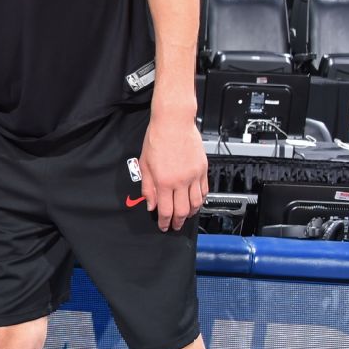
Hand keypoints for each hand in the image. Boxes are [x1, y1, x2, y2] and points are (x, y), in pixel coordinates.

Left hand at [138, 111, 207, 231]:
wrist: (174, 122)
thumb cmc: (157, 138)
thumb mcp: (144, 163)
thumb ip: (147, 186)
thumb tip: (150, 204)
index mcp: (163, 181)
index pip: (165, 210)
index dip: (164, 222)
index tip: (163, 226)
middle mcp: (180, 181)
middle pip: (182, 211)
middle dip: (178, 222)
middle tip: (175, 226)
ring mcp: (194, 176)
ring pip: (196, 204)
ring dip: (190, 213)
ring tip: (185, 216)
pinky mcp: (203, 170)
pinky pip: (204, 191)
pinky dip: (200, 201)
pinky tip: (195, 202)